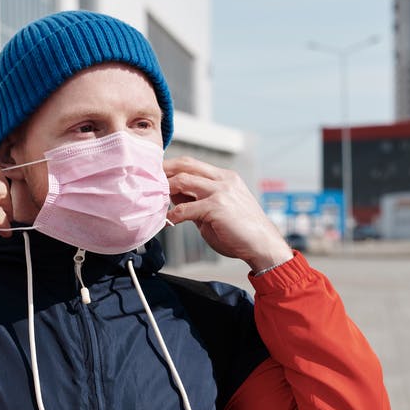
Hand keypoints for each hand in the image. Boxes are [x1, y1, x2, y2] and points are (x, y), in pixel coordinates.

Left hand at [164, 156, 293, 270]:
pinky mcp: (217, 206)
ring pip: (183, 180)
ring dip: (164, 189)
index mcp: (224, 177)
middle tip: (146, 181)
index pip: (192, 164)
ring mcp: (221, 191)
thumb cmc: (239, 231)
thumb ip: (196, 201)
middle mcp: (223, 179)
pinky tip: (165, 221)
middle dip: (163, 170)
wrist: (262, 245)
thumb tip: (172, 196)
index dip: (171, 168)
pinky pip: (185, 208)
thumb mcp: (215, 210)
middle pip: (186, 164)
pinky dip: (172, 215)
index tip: (154, 176)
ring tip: (152, 199)